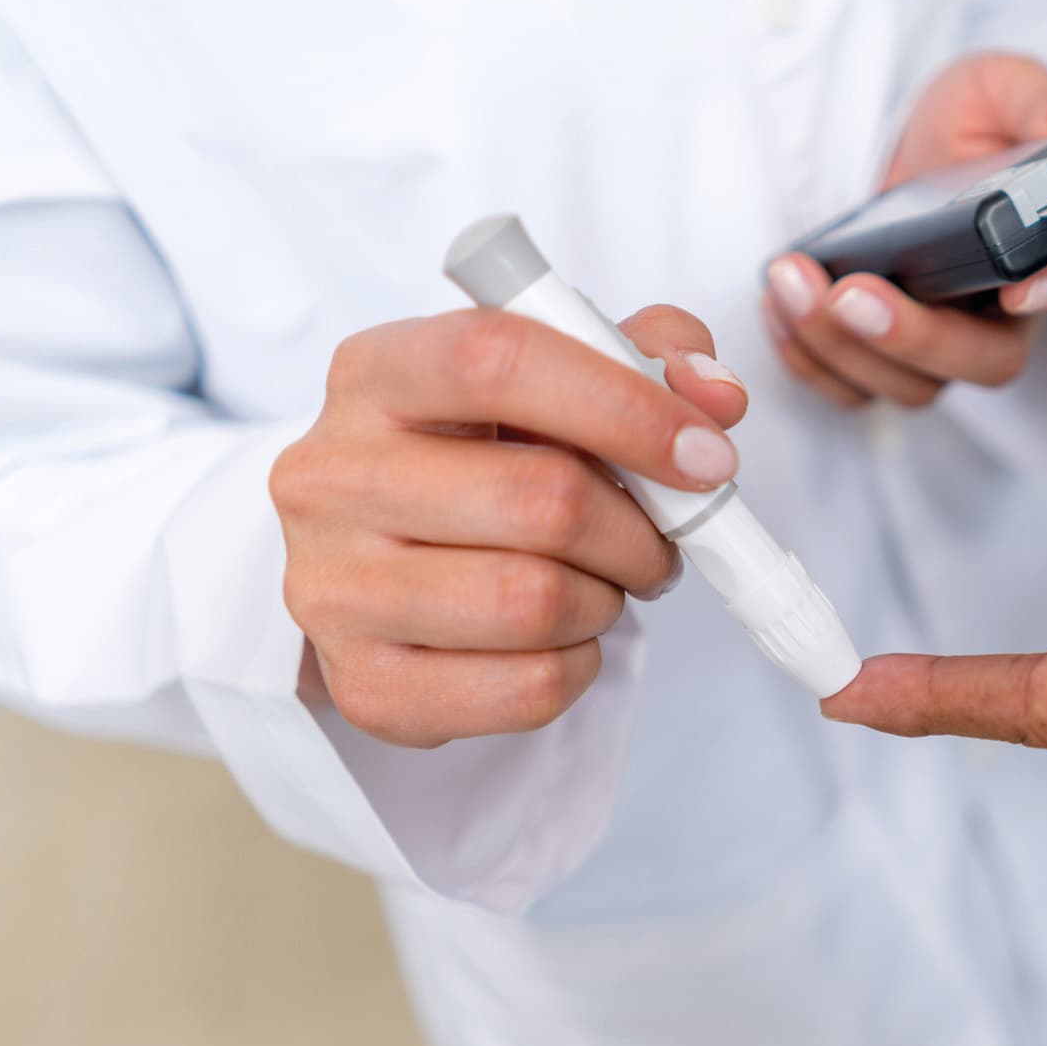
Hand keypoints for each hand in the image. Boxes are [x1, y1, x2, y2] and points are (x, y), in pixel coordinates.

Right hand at [271, 305, 749, 746]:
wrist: (374, 561)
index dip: (624, 406)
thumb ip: (644, 358)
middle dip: (638, 530)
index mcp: (375, 374)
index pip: (498, 362)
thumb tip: (716, 398)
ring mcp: (334, 588)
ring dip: (607, 598)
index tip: (707, 454)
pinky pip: (529, 687)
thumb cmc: (480, 458)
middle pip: (541, 499)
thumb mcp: (551, 380)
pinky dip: (579, 666)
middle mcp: (330, 476)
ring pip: (537, 602)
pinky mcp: (366, 685)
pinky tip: (558, 637)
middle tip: (657, 539)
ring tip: (599, 583)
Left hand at [764, 52, 1046, 407]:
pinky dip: (811, 362)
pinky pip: (856, 391)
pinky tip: (778, 308)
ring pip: (914, 386)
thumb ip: (1034, 97)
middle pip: (986, 360)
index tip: (1019, 288)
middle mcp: (1010, 314)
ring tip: (793, 279)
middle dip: (914, 337)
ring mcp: (950, 346)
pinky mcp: (890, 359)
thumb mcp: (999, 87)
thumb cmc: (966, 123)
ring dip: (844, 346)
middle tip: (852, 293)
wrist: (906, 148)